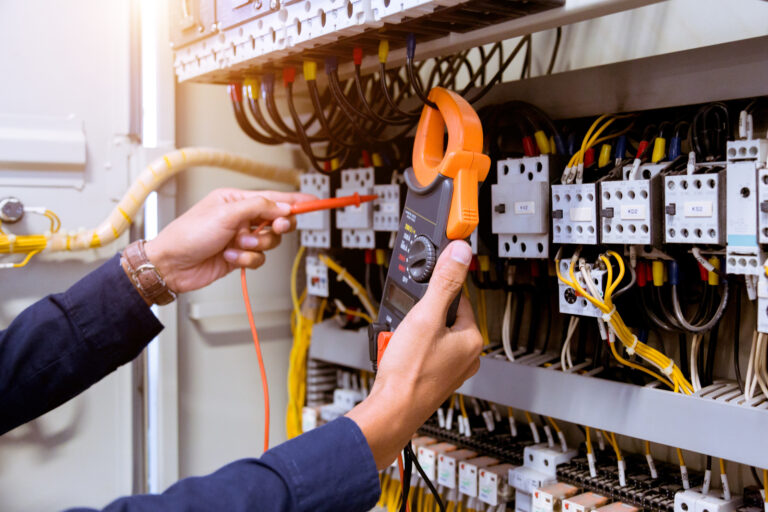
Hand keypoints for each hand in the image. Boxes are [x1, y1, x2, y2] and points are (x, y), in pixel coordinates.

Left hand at [144, 188, 313, 293]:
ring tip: (236, 245)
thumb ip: (259, 207)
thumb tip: (283, 206)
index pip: (274, 197)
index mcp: (237, 200)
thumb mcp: (226, 214)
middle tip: (271, 228)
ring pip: (269, 243)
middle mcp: (241, 218)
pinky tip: (230, 258)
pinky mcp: (240, 257)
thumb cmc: (188, 234)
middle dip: (274, 227)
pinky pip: (259, 259)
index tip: (315, 202)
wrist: (172, 265)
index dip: (296, 200)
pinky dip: (246, 260)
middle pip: (276, 221)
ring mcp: (241, 238)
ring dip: (254, 247)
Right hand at [346, 241, 482, 468]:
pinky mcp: (434, 379)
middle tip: (405, 325)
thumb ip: (444, 282)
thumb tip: (460, 253)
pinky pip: (421, 353)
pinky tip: (396, 355)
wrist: (392, 411)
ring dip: (410, 333)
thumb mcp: (425, 317)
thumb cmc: (410, 373)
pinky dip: (407, 350)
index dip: (434, 293)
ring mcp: (451, 370)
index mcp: (472, 339)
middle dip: (419, 316)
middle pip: (441, 317)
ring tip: (398, 343)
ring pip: (429, 335)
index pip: (458, 298)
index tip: (420, 295)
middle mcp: (467, 356)